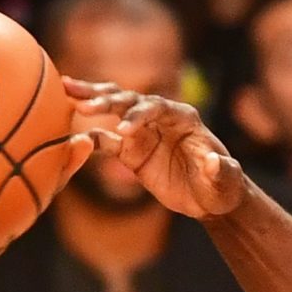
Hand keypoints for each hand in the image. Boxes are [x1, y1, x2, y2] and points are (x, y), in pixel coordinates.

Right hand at [65, 79, 247, 219]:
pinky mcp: (131, 150)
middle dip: (107, 101)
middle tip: (83, 104)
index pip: (158, 107)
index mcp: (184, 118)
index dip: (140, 115)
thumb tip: (213, 161)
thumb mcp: (225, 181)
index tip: (123, 130)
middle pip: (131, 101)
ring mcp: (143, 131)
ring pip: (114, 110)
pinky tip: (66, 133)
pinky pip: (106, 140)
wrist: (210, 199)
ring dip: (92, 101)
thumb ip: (221, 170)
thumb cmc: (222, 186)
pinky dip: (88, 137)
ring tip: (66, 91)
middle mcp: (160, 118)